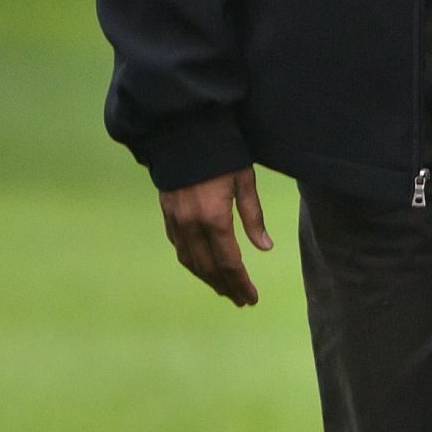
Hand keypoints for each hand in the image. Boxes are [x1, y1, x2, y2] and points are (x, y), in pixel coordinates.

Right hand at [159, 165, 268, 307]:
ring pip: (191, 261)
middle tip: (241, 300)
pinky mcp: (167, 214)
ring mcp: (176, 221)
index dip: (241, 283)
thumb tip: (265, 248)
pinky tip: (202, 267)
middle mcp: (192, 224)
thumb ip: (253, 217)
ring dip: (208, 279)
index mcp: (214, 217)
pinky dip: (191, 262)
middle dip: (226, 287)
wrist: (182, 131)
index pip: (229, 262)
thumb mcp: (244, 181)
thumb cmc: (222, 152)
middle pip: (209, 268)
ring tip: (224, 289)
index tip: (252, 299)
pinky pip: (178, 247)